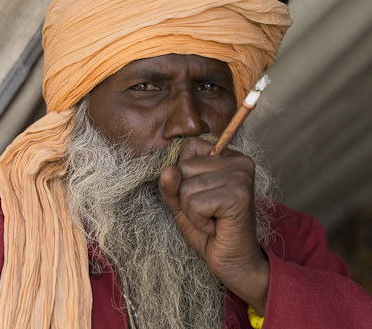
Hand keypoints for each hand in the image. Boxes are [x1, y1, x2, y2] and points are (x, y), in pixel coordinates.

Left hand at [159, 137, 269, 314]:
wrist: (233, 261)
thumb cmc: (209, 229)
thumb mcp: (181, 202)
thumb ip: (171, 184)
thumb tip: (168, 170)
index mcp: (228, 156)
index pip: (189, 146)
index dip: (183, 175)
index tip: (203, 195)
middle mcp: (239, 161)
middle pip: (184, 167)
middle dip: (186, 196)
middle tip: (209, 211)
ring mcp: (240, 177)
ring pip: (186, 187)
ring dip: (192, 212)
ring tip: (213, 219)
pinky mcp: (238, 195)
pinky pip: (195, 204)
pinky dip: (199, 221)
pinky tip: (216, 226)